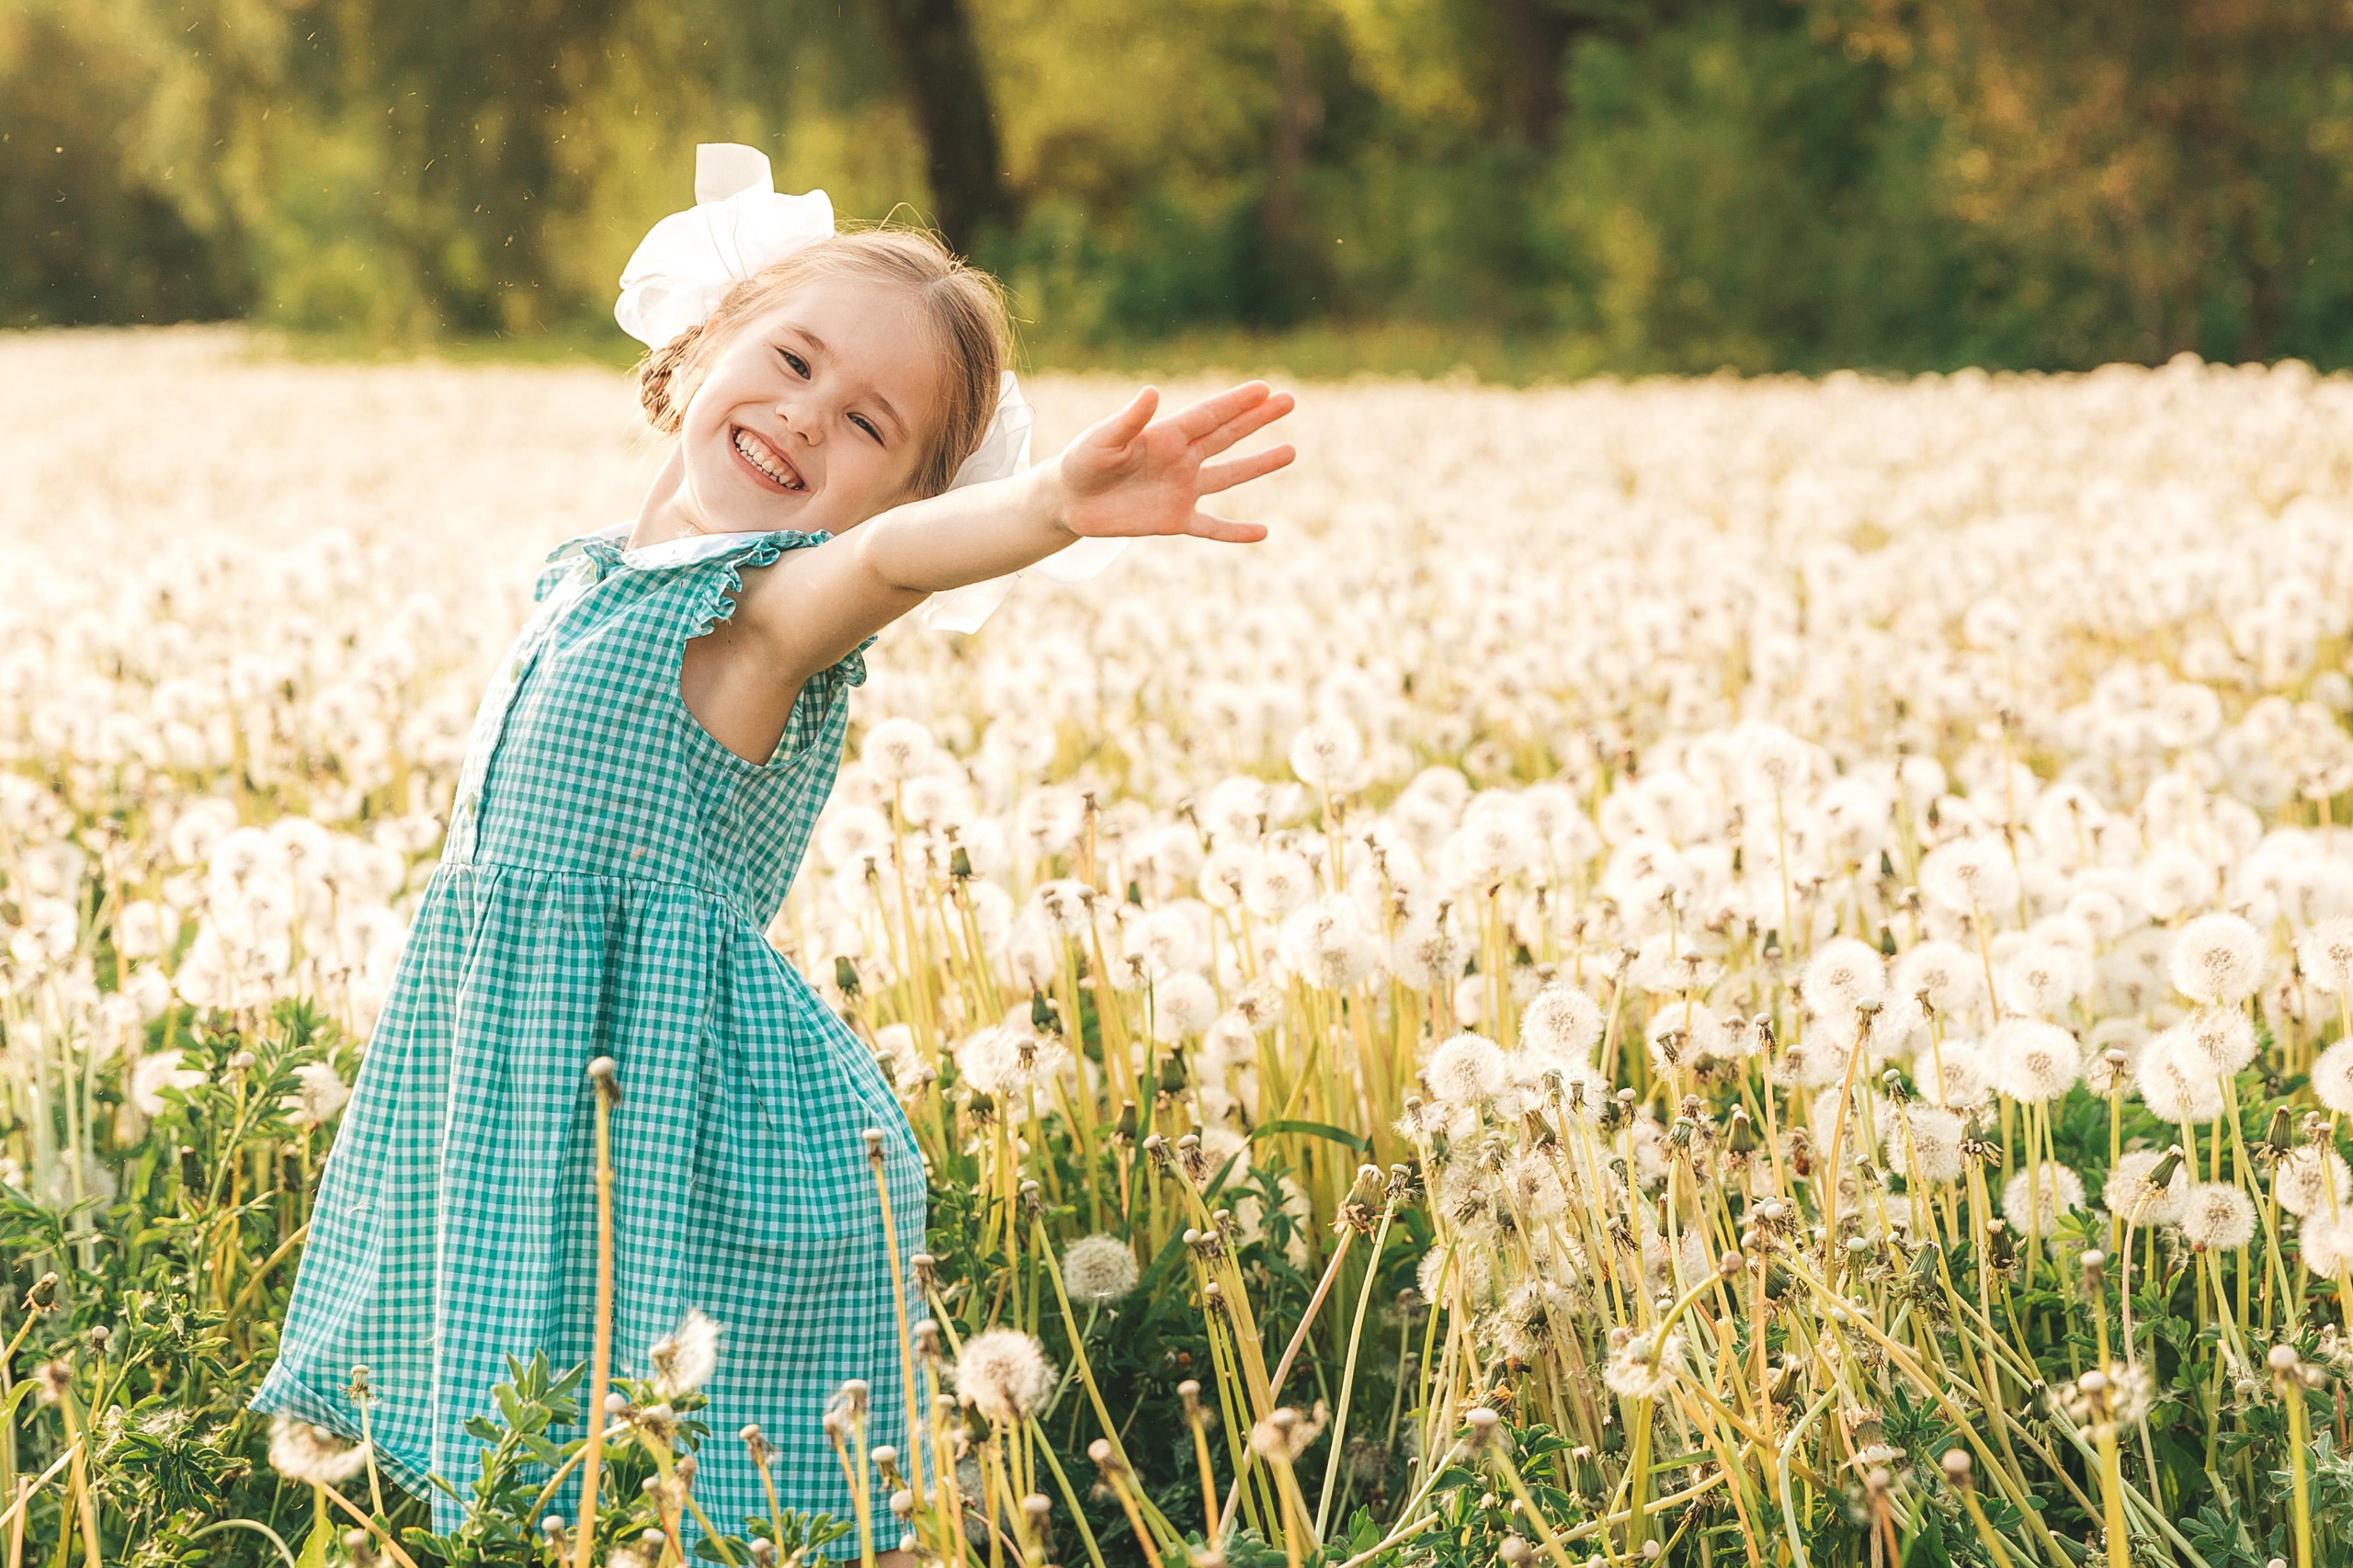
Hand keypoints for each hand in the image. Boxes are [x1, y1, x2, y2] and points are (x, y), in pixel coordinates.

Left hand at [1050, 381, 1296, 542]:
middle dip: (1258, 419)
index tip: (1265, 389)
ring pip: (1228, 476)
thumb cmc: (1082, 461)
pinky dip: (1235, 532)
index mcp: (1165, 435)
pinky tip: (1262, 533)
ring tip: (1290, 451)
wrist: (1069, 500)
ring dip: (1258, 464)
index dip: (1237, 403)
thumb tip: (1153, 392)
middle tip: (1289, 400)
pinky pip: (1211, 526)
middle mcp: (1181, 458)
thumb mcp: (1101, 440)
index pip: (1208, 415)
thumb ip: (1128, 421)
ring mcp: (1181, 489)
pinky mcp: (1175, 520)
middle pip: (1227, 436)